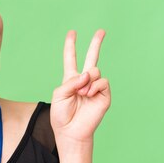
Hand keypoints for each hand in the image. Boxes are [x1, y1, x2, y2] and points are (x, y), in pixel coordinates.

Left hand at [50, 29, 110, 143]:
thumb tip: (89, 73)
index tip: (72, 33)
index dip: (71, 46)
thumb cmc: (61, 115)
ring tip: (82, 94)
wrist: (71, 131)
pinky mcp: (104, 95)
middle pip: (91, 58)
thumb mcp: (59, 94)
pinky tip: (89, 94)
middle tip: (101, 31)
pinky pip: (102, 81)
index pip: (71, 59)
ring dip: (87, 81)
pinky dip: (94, 86)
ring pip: (95, 70)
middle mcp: (84, 81)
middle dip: (96, 44)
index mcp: (71, 79)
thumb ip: (71, 81)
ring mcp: (95, 87)